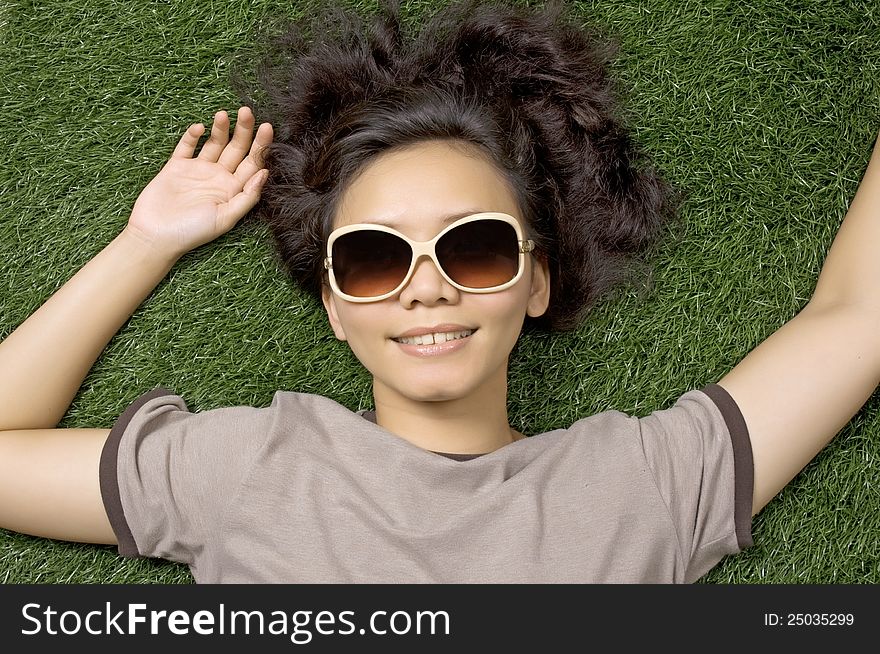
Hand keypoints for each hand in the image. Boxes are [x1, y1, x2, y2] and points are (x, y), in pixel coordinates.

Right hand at [126, 106, 273, 258]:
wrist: (155, 236)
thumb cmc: (193, 232)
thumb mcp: (226, 218)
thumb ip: (247, 197)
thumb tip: (265, 174)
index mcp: (234, 190)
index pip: (253, 164)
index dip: (261, 146)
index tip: (267, 128)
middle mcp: (218, 178)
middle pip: (236, 149)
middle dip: (243, 130)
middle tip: (247, 111)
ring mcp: (198, 170)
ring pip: (214, 143)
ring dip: (220, 129)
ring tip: (223, 114)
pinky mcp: (176, 166)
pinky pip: (186, 147)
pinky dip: (192, 136)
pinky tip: (199, 128)